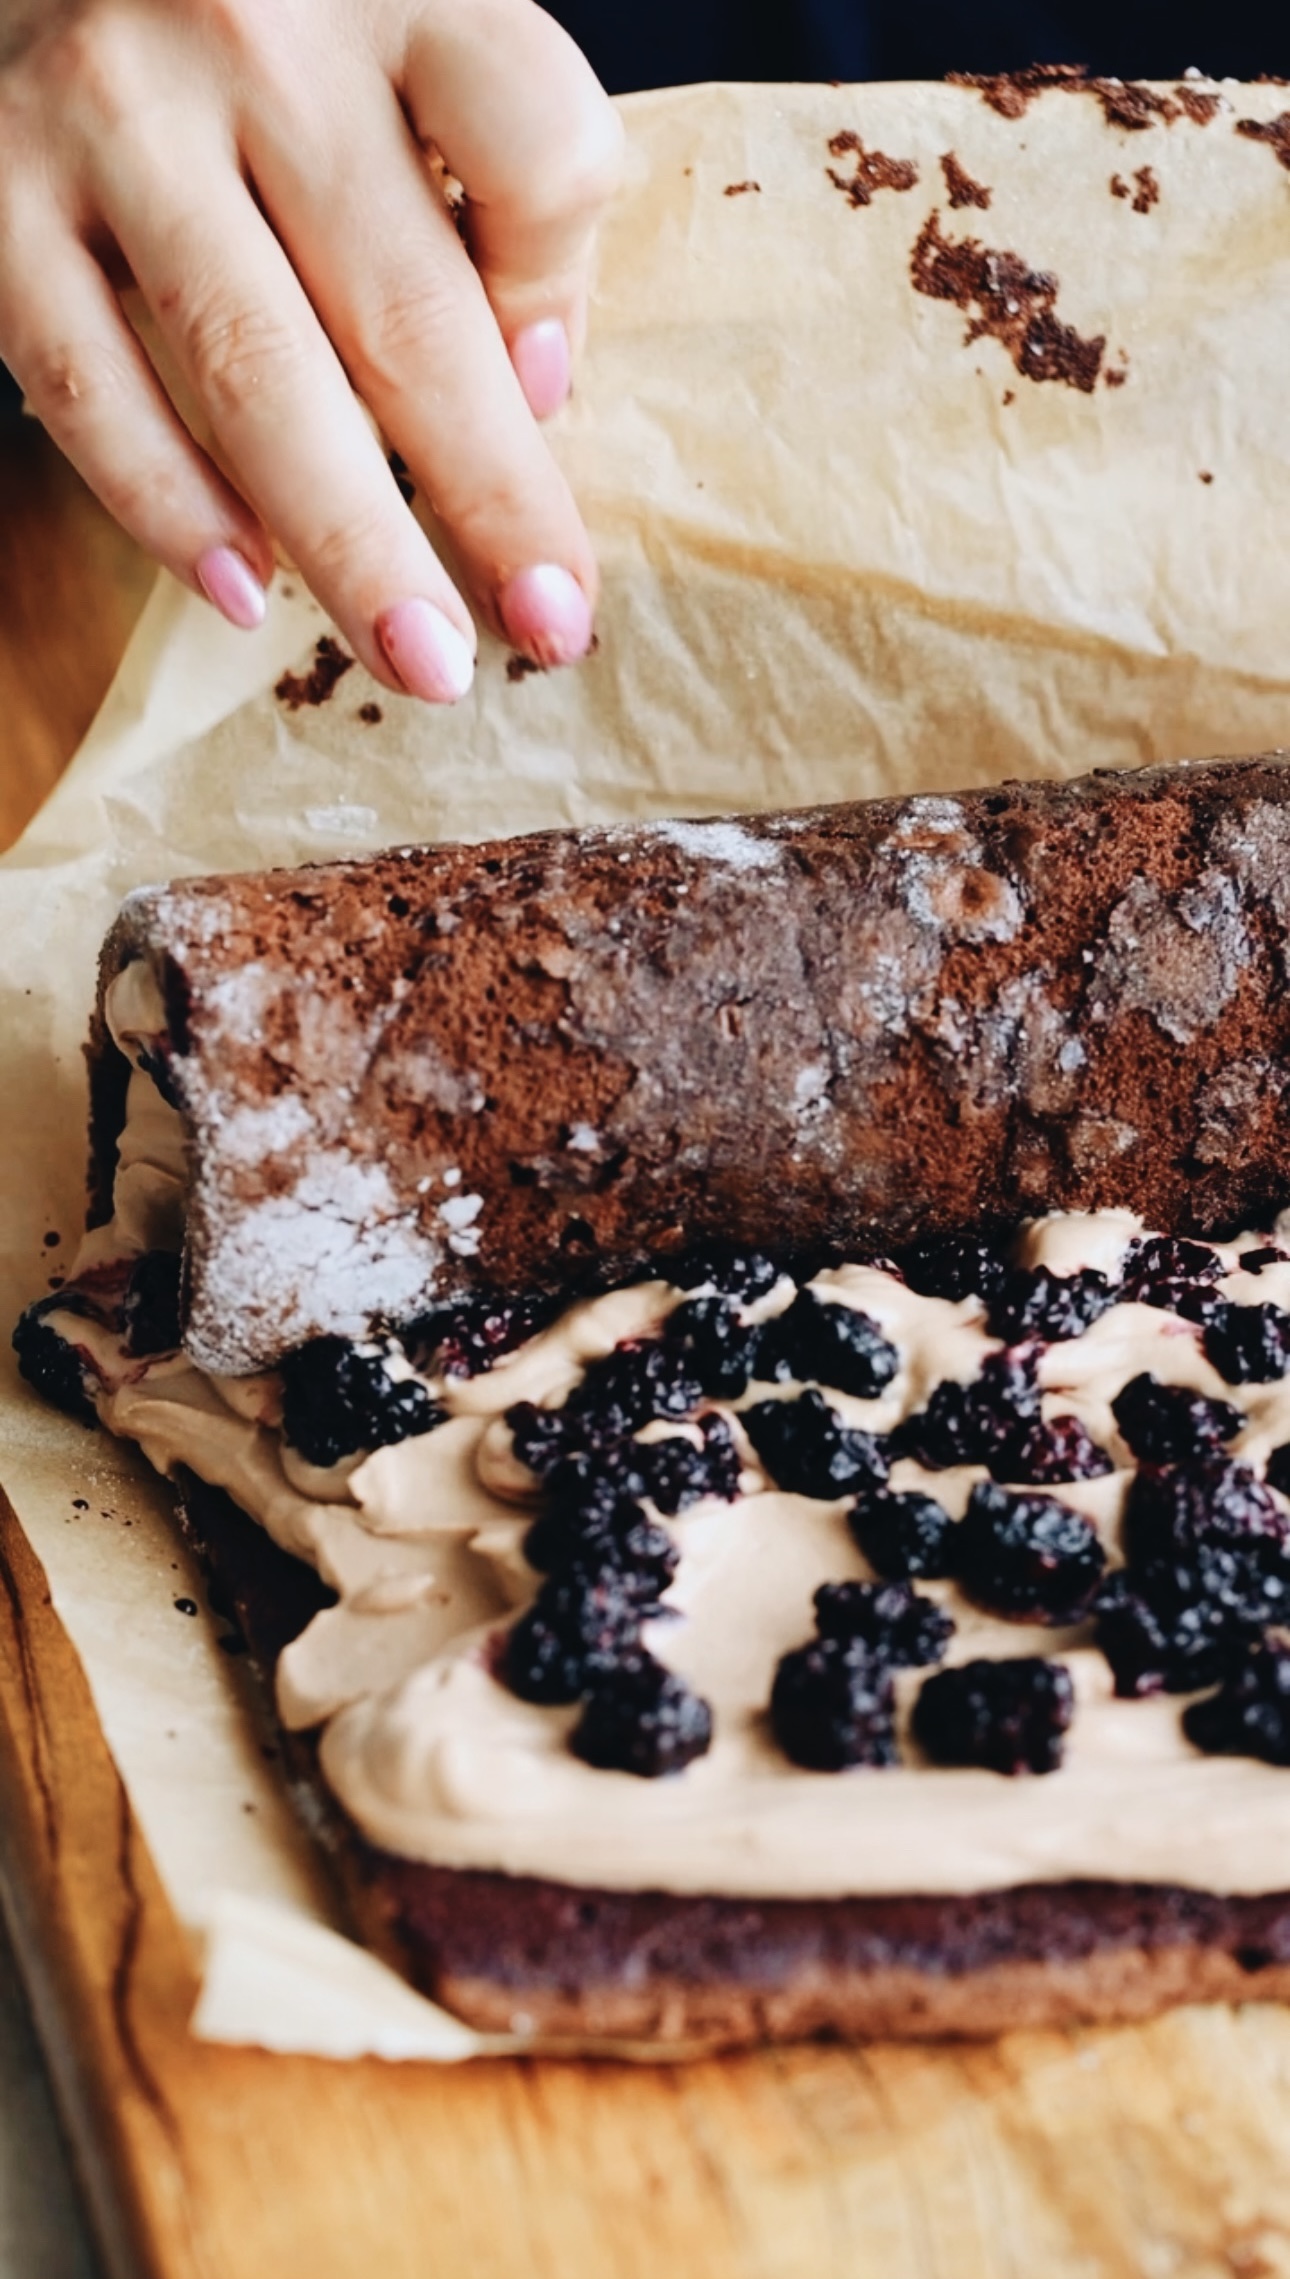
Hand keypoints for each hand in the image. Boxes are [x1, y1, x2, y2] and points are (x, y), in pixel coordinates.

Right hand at [0, 0, 621, 697]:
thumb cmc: (261, 17)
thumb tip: (535, 385)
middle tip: (545, 627)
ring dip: (352, 545)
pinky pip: (92, 385)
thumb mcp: (392, 34)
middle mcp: (255, 33)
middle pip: (404, 309)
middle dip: (487, 499)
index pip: (535, 151)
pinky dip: (171, 504)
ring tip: (421, 659)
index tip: (554, 400)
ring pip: (255, 371)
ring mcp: (112, 116)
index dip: (562, 299)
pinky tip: (245, 590)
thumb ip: (477, 176)